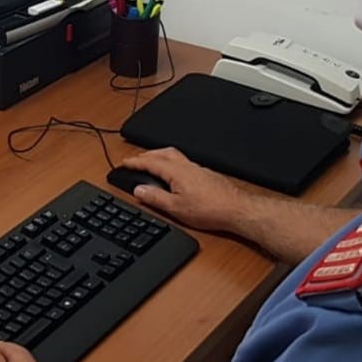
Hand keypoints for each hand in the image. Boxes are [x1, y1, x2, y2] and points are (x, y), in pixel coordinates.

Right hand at [122, 147, 248, 234]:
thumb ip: (156, 198)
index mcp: (176, 172)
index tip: (125, 162)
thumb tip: (139, 190)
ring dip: (160, 156)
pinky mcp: (206, 174)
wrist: (236, 209)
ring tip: (153, 162)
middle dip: (147, 154)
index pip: (151, 162)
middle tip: (136, 159)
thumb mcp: (176, 208)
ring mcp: (198, 169)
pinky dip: (173, 162)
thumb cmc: (210, 209)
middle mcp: (187, 166)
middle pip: (163, 153)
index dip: (136, 162)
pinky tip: (175, 173)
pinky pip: (184, 162)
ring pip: (175, 155)